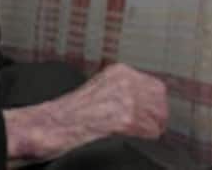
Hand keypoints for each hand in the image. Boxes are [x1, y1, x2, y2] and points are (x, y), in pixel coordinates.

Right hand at [2, 63, 167, 159]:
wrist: (52, 124)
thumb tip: (140, 102)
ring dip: (153, 127)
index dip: (155, 104)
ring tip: (145, 134)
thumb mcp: (98, 89)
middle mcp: (126, 81)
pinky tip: (138, 139)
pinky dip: (147, 136)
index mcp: (120, 72)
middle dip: (158, 115)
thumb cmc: (69, 112)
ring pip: (158, 114)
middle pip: (160, 99)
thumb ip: (120, 90)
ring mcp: (127, 100)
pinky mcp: (126, 119)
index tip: (153, 114)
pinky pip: (150, 130)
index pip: (155, 86)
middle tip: (152, 127)